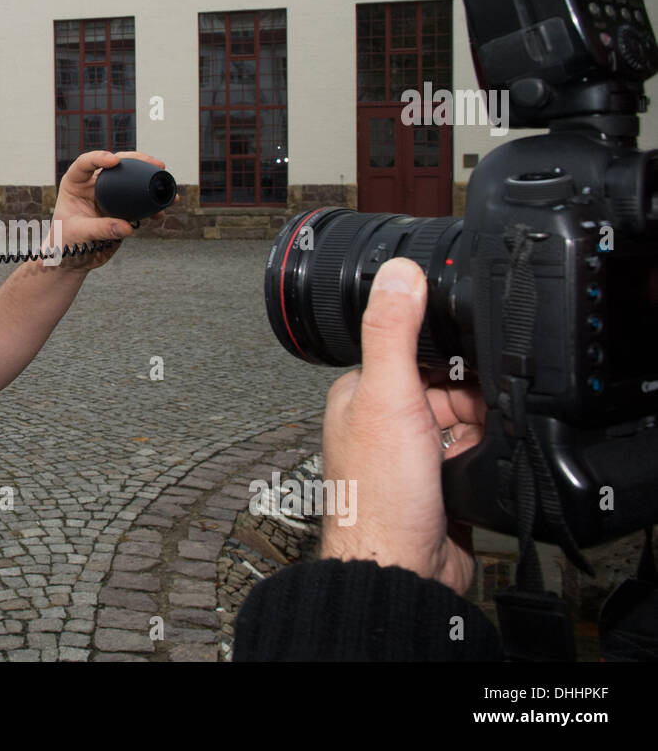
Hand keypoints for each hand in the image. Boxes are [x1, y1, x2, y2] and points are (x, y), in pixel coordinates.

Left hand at [50, 150, 176, 269]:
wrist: (74, 258)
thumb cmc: (66, 241)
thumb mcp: (79, 233)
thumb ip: (100, 228)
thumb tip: (127, 226)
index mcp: (75, 183)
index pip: (86, 163)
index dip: (100, 158)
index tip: (115, 161)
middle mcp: (93, 185)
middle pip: (116, 165)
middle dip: (136, 161)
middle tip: (156, 164)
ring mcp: (109, 195)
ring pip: (131, 180)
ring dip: (150, 180)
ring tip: (166, 184)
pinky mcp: (121, 208)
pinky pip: (139, 202)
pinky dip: (151, 205)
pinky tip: (162, 209)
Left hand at [319, 257, 485, 595]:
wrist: (398, 570)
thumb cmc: (378, 494)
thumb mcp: (387, 396)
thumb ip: (394, 332)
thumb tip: (399, 271)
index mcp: (359, 393)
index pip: (413, 351)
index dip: (448, 359)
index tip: (461, 378)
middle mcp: (379, 420)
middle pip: (447, 385)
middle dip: (469, 402)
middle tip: (461, 427)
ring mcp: (407, 454)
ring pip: (464, 420)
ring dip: (477, 433)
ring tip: (461, 457)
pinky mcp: (435, 483)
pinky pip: (472, 455)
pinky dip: (481, 459)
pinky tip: (471, 473)